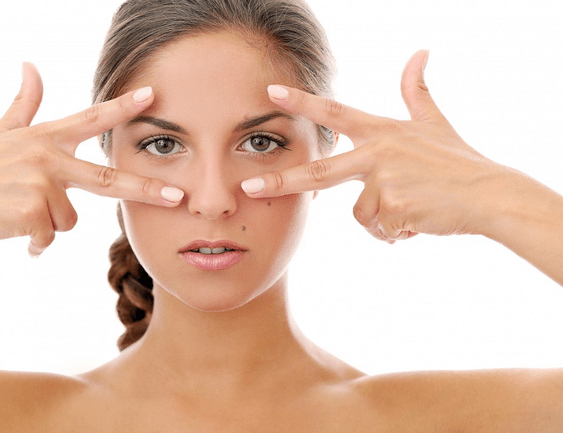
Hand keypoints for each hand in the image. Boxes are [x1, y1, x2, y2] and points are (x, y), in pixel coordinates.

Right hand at [0, 63, 182, 256]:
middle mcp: (47, 157)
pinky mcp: (31, 211)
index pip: (91, 119)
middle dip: (146, 190)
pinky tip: (12, 229)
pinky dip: (34, 242)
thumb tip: (31, 64)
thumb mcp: (2, 134)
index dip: (123, 107)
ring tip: (18, 212)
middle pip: (108, 178)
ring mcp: (40, 183)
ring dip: (48, 224)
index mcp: (45, 138)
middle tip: (178, 197)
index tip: (153, 96)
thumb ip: (24, 103)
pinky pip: (49, 237)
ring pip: (70, 220)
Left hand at [241, 50, 507, 242]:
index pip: (334, 113)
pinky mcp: (394, 206)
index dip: (301, 102)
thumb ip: (416, 90)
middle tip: (249, 186)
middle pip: (318, 172)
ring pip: (359, 213)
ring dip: (381, 219)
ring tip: (410, 209)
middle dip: (281, 182)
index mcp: (381, 131)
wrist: (489, 194)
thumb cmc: (457, 160)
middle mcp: (378, 152)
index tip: (270, 92)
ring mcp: (385, 180)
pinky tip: (415, 221)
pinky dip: (393, 232)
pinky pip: (378, 229)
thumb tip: (420, 51)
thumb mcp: (434, 121)